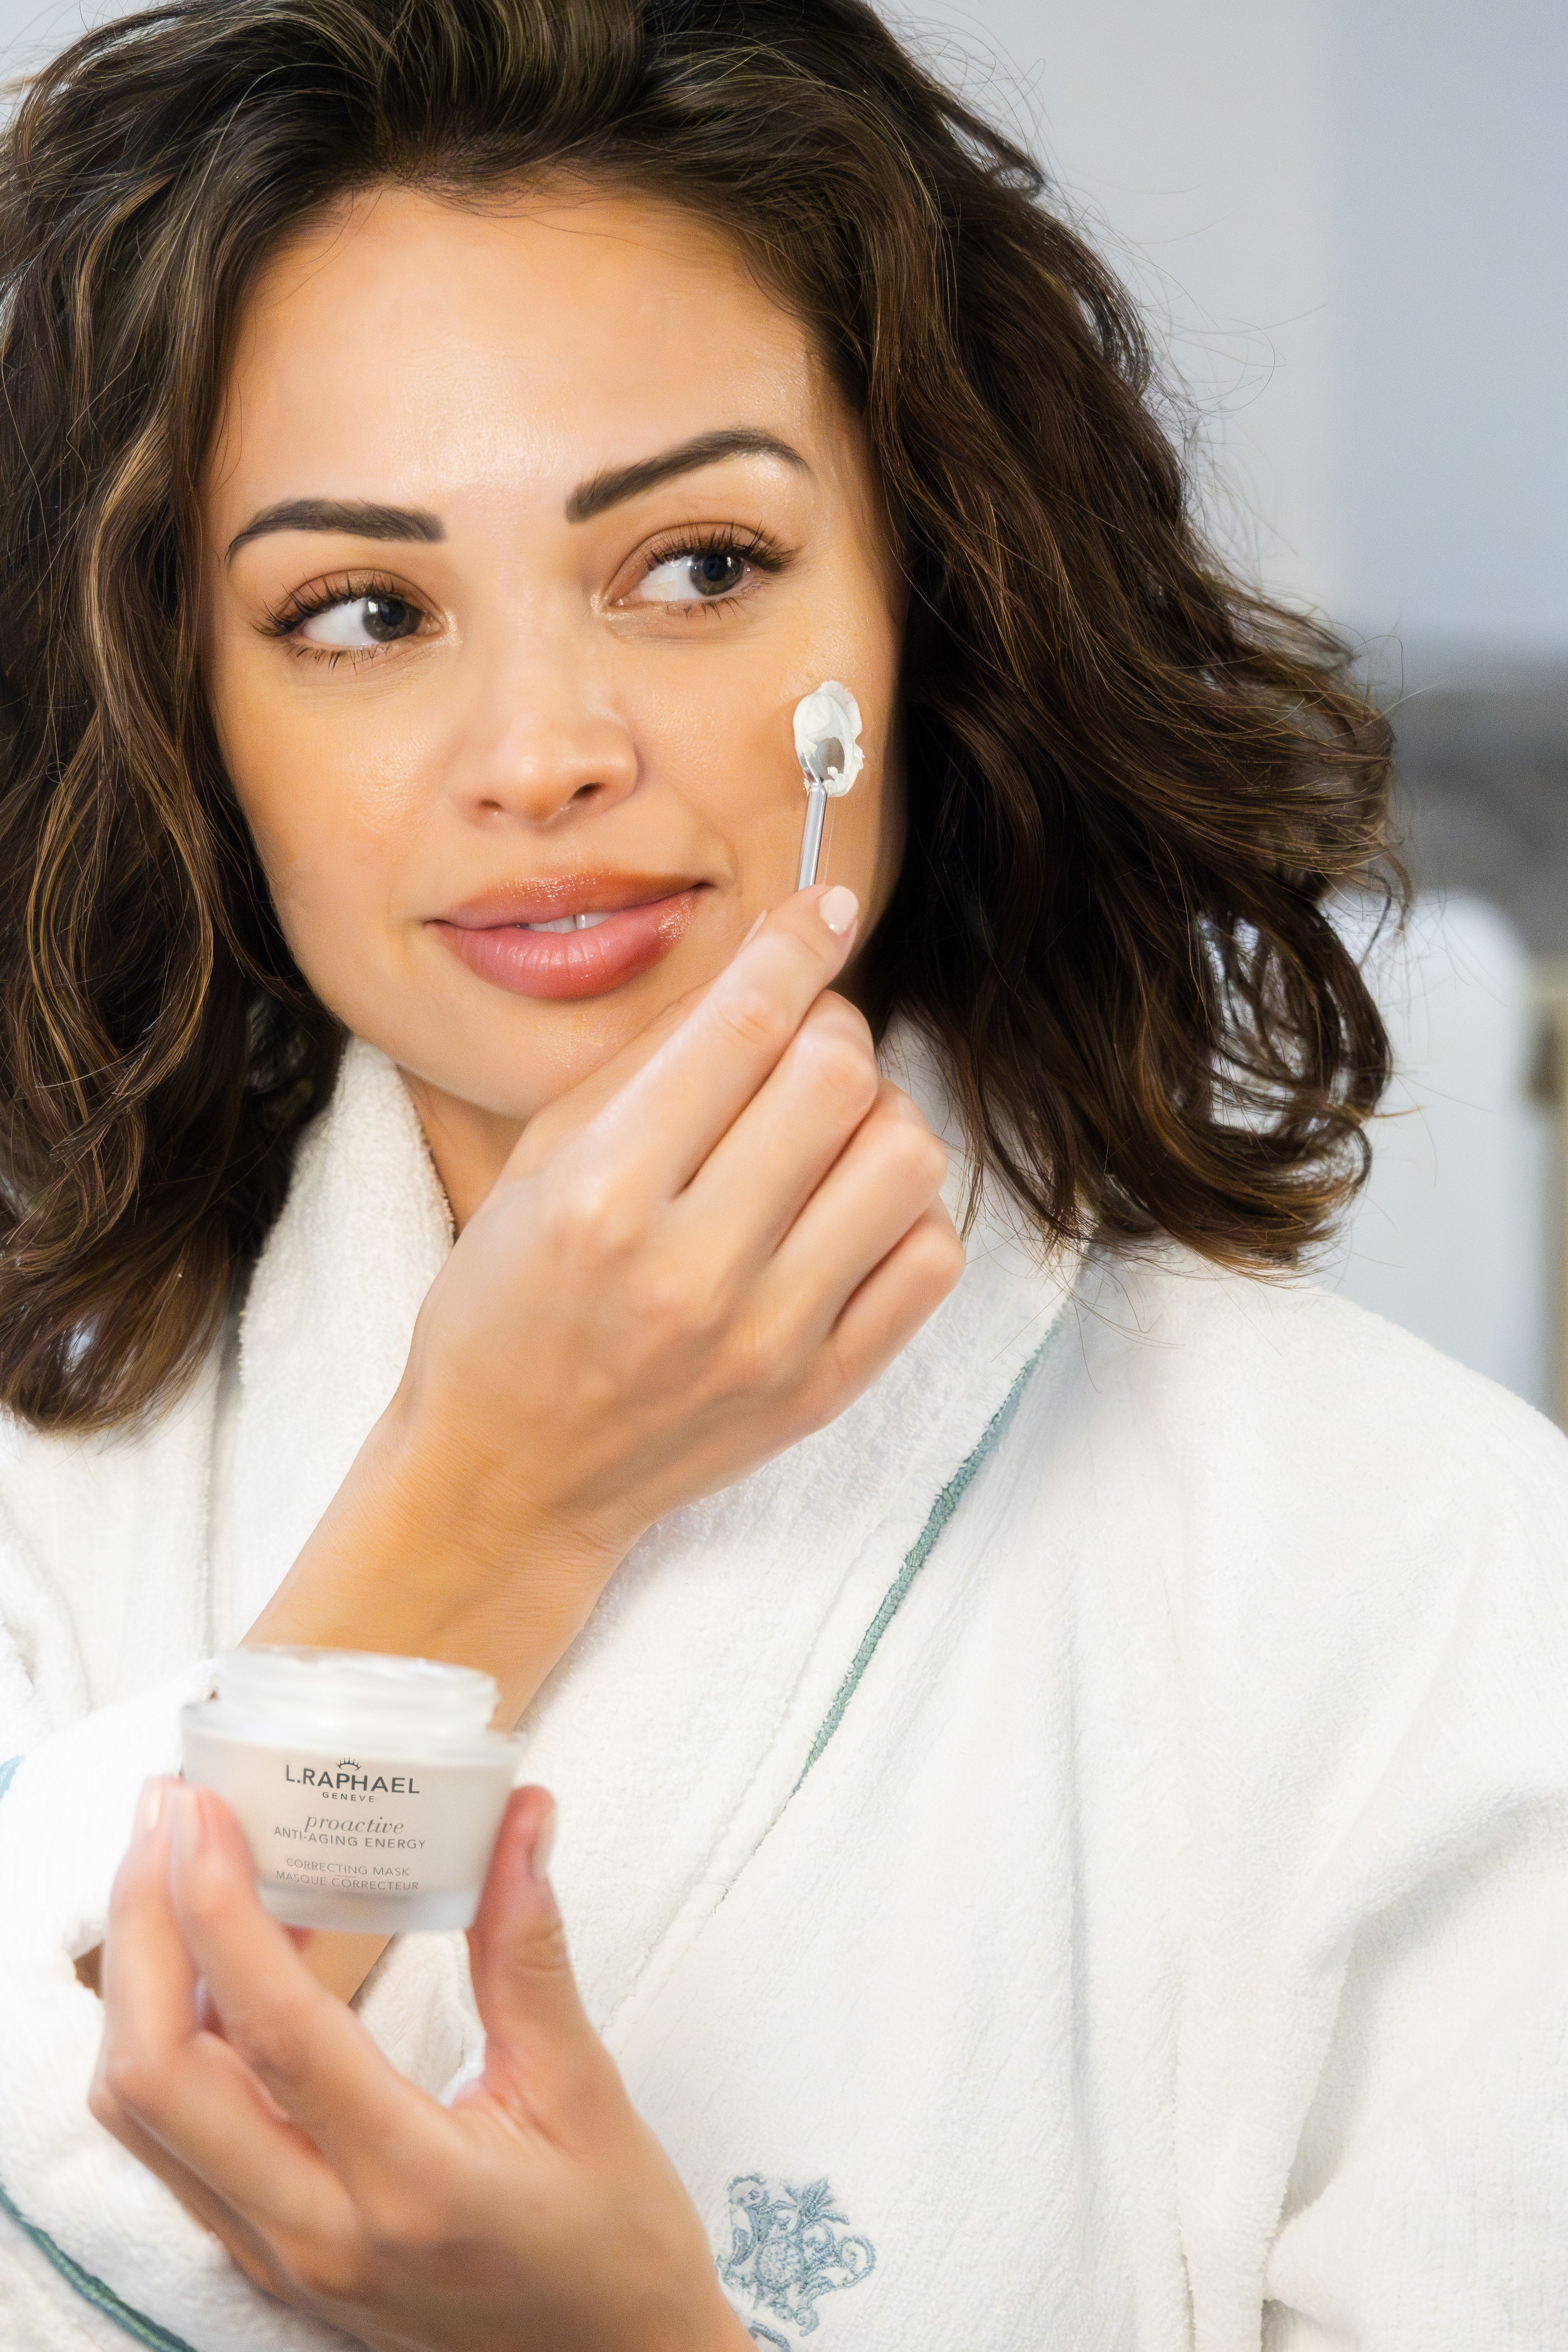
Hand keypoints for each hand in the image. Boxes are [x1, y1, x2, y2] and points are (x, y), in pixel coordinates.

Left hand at [91, 1777, 752, 2351]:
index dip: (221, 1911)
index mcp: (409, 2186)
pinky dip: (172, 2037)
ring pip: (145, 2115)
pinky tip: (224, 1962)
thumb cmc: (614, 2243)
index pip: (275, 2034)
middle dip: (144, 1929)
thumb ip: (530, 1952)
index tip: (203, 1809)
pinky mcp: (272, 2257)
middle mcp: (317, 2234)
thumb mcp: (585, 2090)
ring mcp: (281, 2256)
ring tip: (182, 1866)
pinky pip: (177, 2141)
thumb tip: (518, 1819)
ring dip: (142, 1981)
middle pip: (158, 2077)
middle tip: (170, 1812)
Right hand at [254, 884, 963, 1719]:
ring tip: (824, 1137)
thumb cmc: (509, 1305)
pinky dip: (904, 1213)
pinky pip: (933, 1258)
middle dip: (830, 1029)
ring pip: (906, 1159)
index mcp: (602, 1198)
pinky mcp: (824, 1391)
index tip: (822, 912)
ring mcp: (770, 1341)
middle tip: (798, 1047)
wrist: (512, 1478)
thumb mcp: (539, 1160)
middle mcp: (692, 1272)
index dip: (797, 944)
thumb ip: (654, 1058)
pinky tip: (845, 1213)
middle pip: (838, 1076)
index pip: (742, 1026)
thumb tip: (774, 958)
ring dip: (876, 1119)